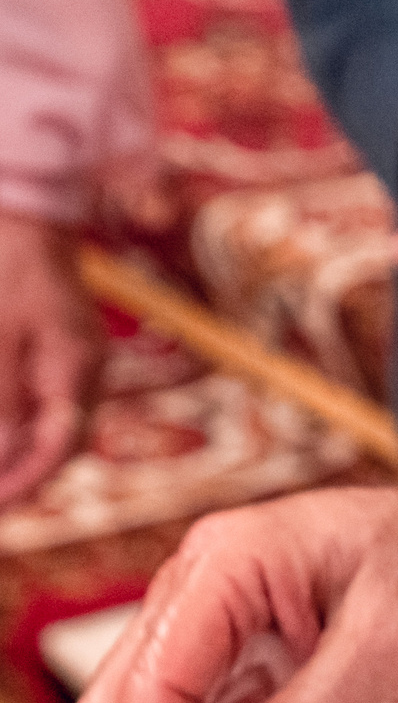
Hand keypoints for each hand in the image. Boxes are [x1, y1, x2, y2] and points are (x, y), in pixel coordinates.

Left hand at [0, 212, 104, 505]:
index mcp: (78, 368)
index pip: (63, 444)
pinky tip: (5, 443)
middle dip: (22, 478)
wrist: (27, 220)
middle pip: (60, 444)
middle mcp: (84, 375)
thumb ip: (2, 397)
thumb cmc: (10, 269)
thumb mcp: (1, 335)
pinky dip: (18, 428)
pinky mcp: (56, 359)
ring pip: (49, 428)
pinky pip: (40, 406)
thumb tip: (3, 458)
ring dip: (18, 456)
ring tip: (0, 482)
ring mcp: (74, 367)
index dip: (29, 480)